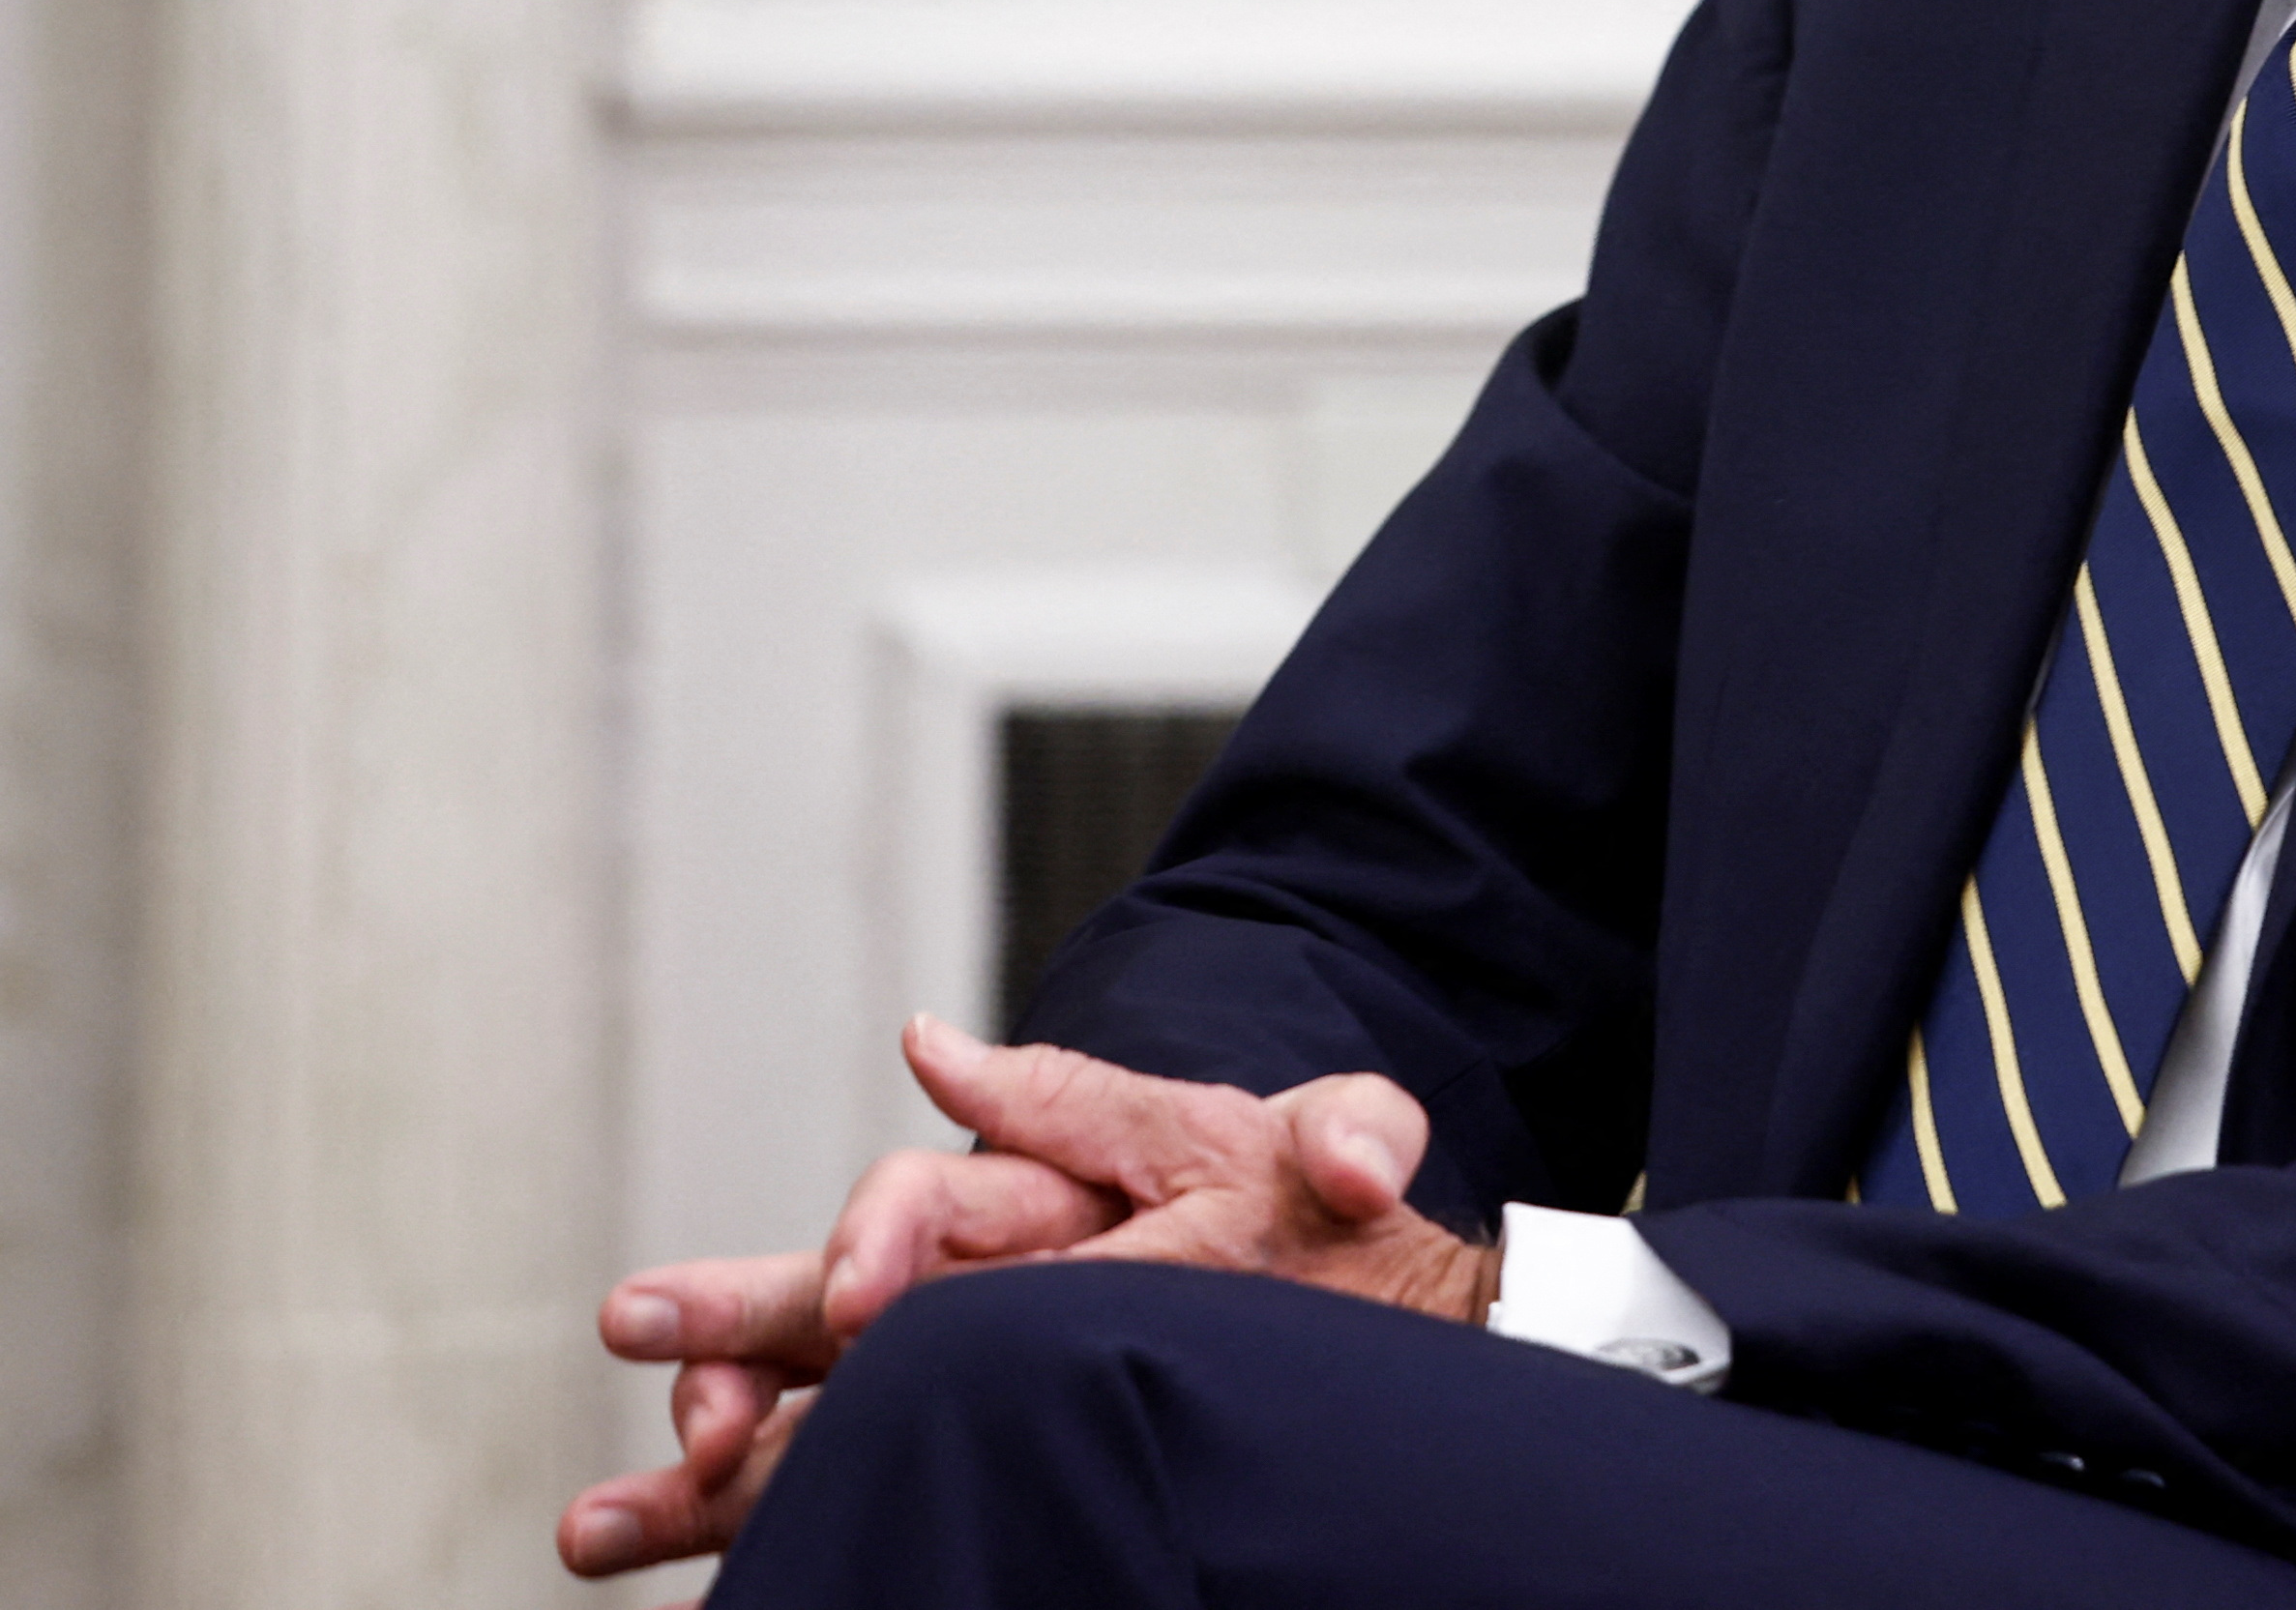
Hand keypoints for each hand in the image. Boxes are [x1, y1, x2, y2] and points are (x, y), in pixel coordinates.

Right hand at [557, 1017, 1495, 1581]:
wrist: (1367, 1301)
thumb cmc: (1337, 1211)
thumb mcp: (1341, 1146)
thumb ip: (1324, 1119)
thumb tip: (1154, 1073)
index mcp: (1047, 1197)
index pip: (931, 1205)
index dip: (882, 1238)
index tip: (860, 1300)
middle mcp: (971, 1283)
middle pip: (831, 1306)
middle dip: (734, 1332)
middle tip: (637, 1341)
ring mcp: (952, 1380)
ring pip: (805, 1422)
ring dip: (699, 1473)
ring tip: (596, 1533)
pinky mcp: (955, 1456)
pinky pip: (842, 1502)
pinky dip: (762, 1553)